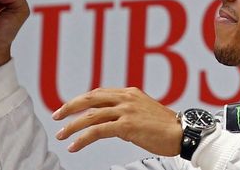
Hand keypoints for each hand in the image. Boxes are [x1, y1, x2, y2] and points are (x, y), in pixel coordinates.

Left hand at [52, 87, 182, 155]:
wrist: (183, 133)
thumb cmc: (165, 126)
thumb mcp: (143, 110)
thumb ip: (126, 111)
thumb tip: (111, 120)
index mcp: (129, 93)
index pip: (98, 93)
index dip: (81, 100)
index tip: (69, 107)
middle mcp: (125, 98)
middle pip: (90, 99)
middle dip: (70, 107)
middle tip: (57, 116)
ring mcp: (126, 111)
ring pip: (91, 115)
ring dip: (73, 126)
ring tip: (62, 135)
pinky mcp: (127, 126)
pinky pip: (98, 131)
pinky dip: (83, 138)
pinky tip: (75, 145)